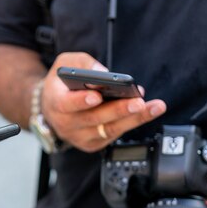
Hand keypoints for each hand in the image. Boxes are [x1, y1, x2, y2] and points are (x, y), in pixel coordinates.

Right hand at [41, 52, 166, 152]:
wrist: (53, 108)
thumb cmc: (61, 84)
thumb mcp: (65, 64)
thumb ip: (83, 64)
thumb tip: (105, 74)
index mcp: (55, 102)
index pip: (66, 104)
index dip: (81, 101)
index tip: (96, 96)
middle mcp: (65, 123)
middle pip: (93, 119)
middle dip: (117, 110)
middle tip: (138, 102)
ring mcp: (79, 136)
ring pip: (107, 130)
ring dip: (133, 119)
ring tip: (153, 107)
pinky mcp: (92, 143)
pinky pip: (113, 135)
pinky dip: (131, 123)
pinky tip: (146, 113)